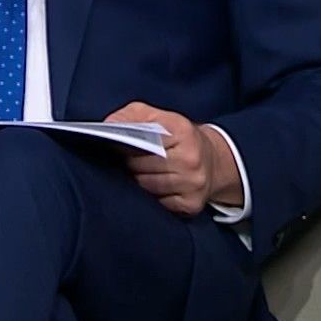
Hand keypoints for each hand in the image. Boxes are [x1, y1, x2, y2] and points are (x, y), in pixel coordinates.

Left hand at [105, 101, 240, 215]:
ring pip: (145, 186)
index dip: (123, 144)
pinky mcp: (191, 204)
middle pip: (139, 166)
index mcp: (182, 131)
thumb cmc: (178, 138)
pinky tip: (152, 187)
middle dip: (128, 164)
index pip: (140, 140)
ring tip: (138, 172)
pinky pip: (157, 203)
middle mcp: (191, 158)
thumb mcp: (157, 117)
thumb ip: (131, 116)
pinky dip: (150, 197)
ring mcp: (193, 184)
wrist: (213, 161)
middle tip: (126, 161)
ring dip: (136, 181)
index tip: (113, 145)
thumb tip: (107, 125)